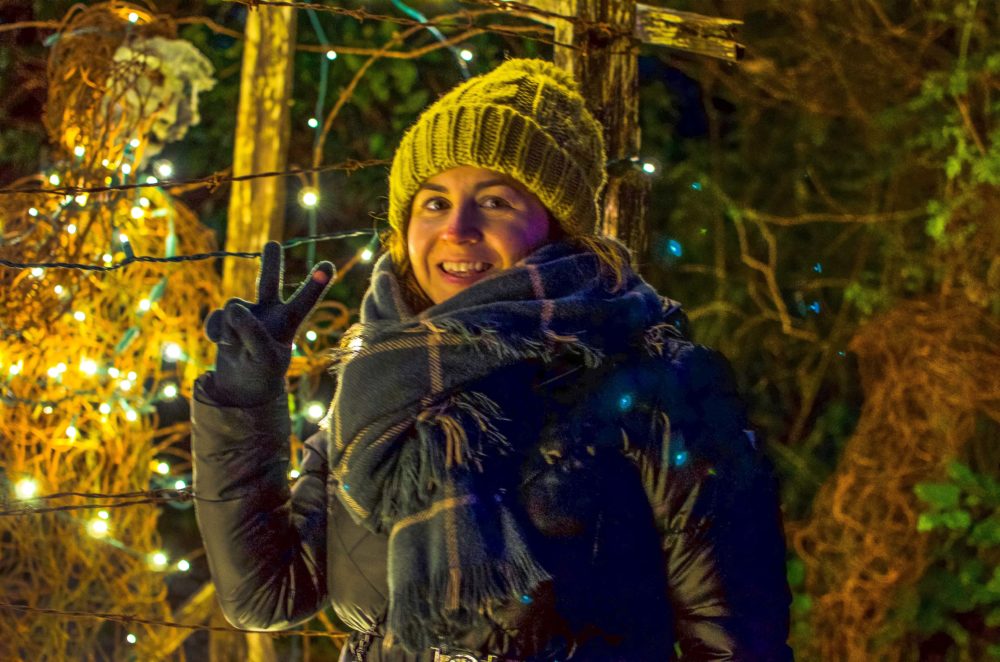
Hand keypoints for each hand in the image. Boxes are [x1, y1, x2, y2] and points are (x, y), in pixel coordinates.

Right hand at [204, 241, 333, 406]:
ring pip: (233, 307)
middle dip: (271, 262)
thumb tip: (233, 307)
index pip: (304, 300)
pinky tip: (220, 345)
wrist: (240, 385)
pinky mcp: (224, 318)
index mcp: (288, 321)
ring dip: (232, 330)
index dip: (316, 284)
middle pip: (268, 281)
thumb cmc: (261, 372)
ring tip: (238, 347)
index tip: (328, 265)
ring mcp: (245, 313)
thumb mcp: (264, 359)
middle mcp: (269, 311)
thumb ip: (252, 333)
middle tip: (273, 244)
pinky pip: (215, 319)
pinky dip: (215, 334)